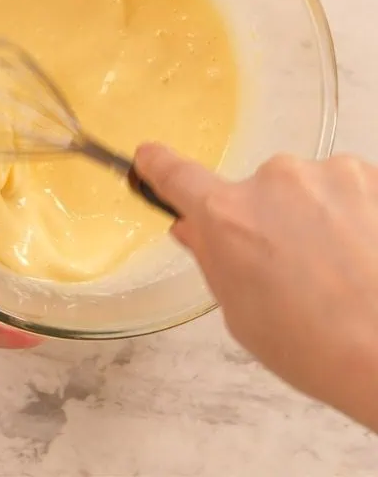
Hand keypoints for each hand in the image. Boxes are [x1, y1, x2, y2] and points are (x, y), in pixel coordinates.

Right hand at [135, 145, 377, 430]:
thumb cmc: (318, 347)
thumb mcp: (241, 313)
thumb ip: (214, 259)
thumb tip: (197, 229)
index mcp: (227, 216)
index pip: (175, 173)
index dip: (158, 166)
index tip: (150, 158)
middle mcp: (274, 181)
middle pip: (253, 190)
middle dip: (266, 219)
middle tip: (289, 267)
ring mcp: (330, 174)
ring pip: (307, 188)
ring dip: (315, 215)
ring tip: (339, 268)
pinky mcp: (374, 177)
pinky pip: (350, 188)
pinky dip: (355, 215)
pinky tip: (365, 258)